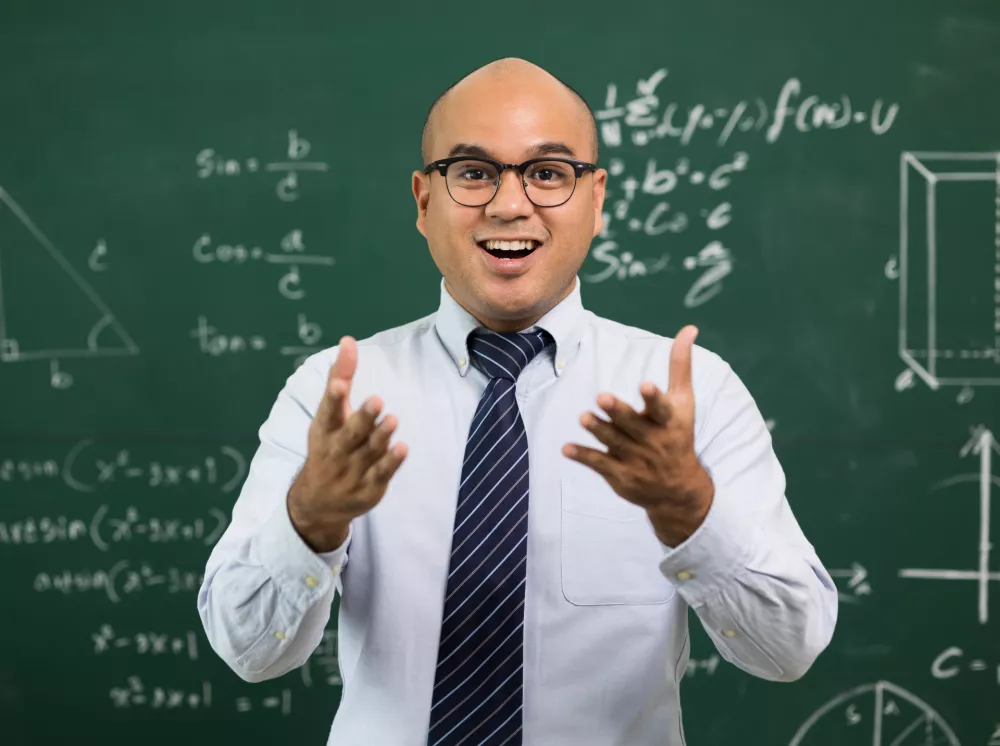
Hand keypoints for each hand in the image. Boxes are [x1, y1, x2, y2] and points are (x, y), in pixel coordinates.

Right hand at [287, 336, 407, 551]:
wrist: (318, 502)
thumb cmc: (328, 446)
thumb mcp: (329, 414)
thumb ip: (340, 376)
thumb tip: (348, 340)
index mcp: (323, 430)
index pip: (327, 413)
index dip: (333, 399)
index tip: (340, 385)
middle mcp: (335, 451)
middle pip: (350, 434)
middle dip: (362, 418)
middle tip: (377, 400)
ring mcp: (351, 472)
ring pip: (368, 453)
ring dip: (381, 437)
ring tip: (393, 420)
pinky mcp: (368, 488)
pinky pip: (381, 475)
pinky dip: (391, 463)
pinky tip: (402, 449)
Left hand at [561, 325, 713, 545]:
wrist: (677, 489)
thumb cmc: (679, 434)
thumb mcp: (684, 402)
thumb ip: (681, 365)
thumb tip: (689, 328)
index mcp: (669, 421)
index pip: (662, 408)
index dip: (653, 398)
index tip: (646, 385)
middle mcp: (653, 441)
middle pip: (633, 425)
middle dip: (618, 412)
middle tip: (601, 397)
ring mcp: (636, 460)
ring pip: (614, 443)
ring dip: (598, 430)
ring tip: (583, 417)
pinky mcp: (620, 475)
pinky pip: (599, 464)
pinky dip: (583, 457)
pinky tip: (566, 449)